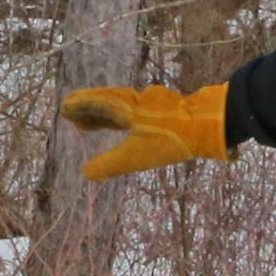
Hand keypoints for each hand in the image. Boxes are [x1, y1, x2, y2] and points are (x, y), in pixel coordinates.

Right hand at [59, 82, 231, 180]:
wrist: (210, 124)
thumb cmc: (171, 140)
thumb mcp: (136, 156)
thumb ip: (110, 164)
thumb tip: (86, 173)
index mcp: (129, 109)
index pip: (100, 103)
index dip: (82, 105)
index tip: (65, 107)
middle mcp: (140, 102)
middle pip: (110, 104)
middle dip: (90, 112)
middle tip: (73, 118)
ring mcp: (156, 105)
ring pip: (124, 108)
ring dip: (105, 116)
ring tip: (90, 125)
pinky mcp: (170, 112)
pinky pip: (138, 112)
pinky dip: (124, 119)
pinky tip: (128, 127)